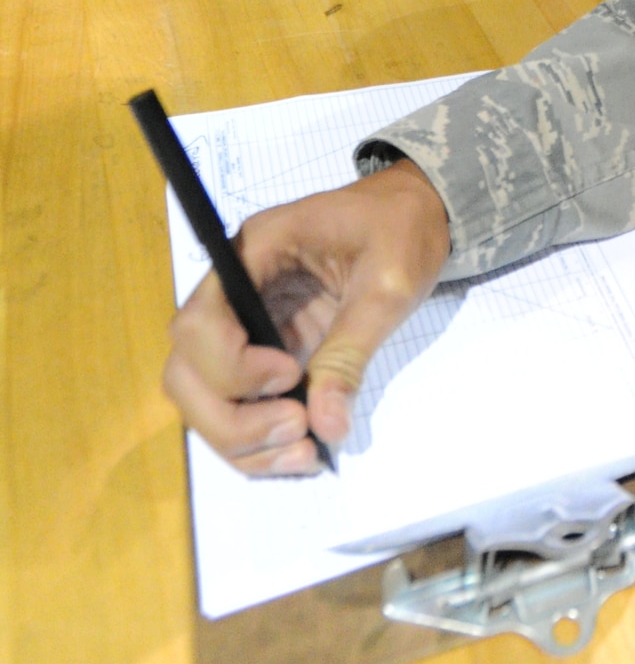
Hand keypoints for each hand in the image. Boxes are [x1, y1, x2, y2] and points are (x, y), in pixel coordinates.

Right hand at [162, 160, 451, 474]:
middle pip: (187, 370)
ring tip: (305, 452)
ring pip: (203, 398)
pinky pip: (238, 405)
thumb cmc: (401, 228)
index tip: (289, 376)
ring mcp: (243, 324)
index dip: (231, 365)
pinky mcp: (262, 352)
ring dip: (242, 440)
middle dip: (230, 417)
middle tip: (297, 428)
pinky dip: (259, 440)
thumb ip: (350, 350)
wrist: (417, 211)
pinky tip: (305, 449)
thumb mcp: (388, 282)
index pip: (200, 321)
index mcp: (256, 251)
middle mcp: (233, 289)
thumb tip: (325, 426)